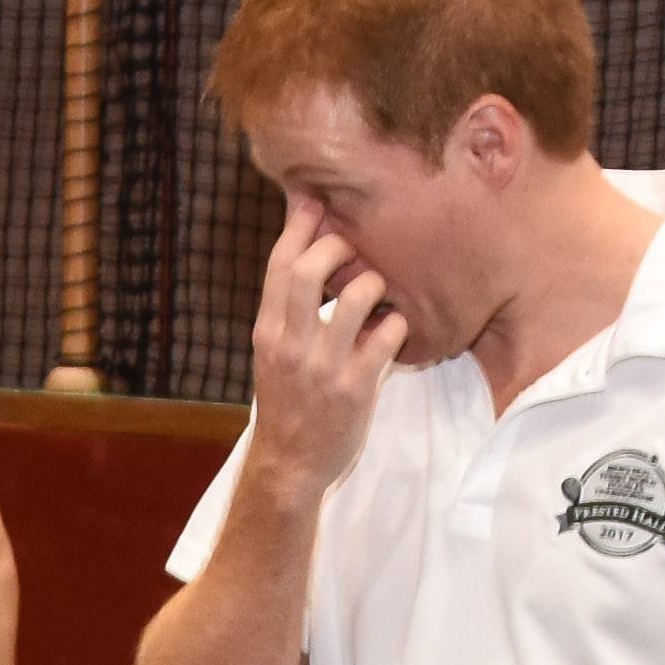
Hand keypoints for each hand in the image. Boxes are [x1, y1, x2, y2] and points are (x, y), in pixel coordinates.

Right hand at [243, 216, 406, 502]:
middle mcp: (291, 345)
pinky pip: (387, 337)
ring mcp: (323, 368)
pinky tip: (396, 328)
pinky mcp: (356, 389)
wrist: (289, 464)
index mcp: (268, 332)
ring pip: (354, 297)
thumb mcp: (273, 353)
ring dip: (374, 283)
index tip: (315, 199)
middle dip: (336, 246)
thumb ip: (286, 309)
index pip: (278, 265)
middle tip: (355, 248)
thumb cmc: (287, 401)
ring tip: (379, 291)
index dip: (298, 226)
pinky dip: (397, 324)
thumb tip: (301, 257)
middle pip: (309, 270)